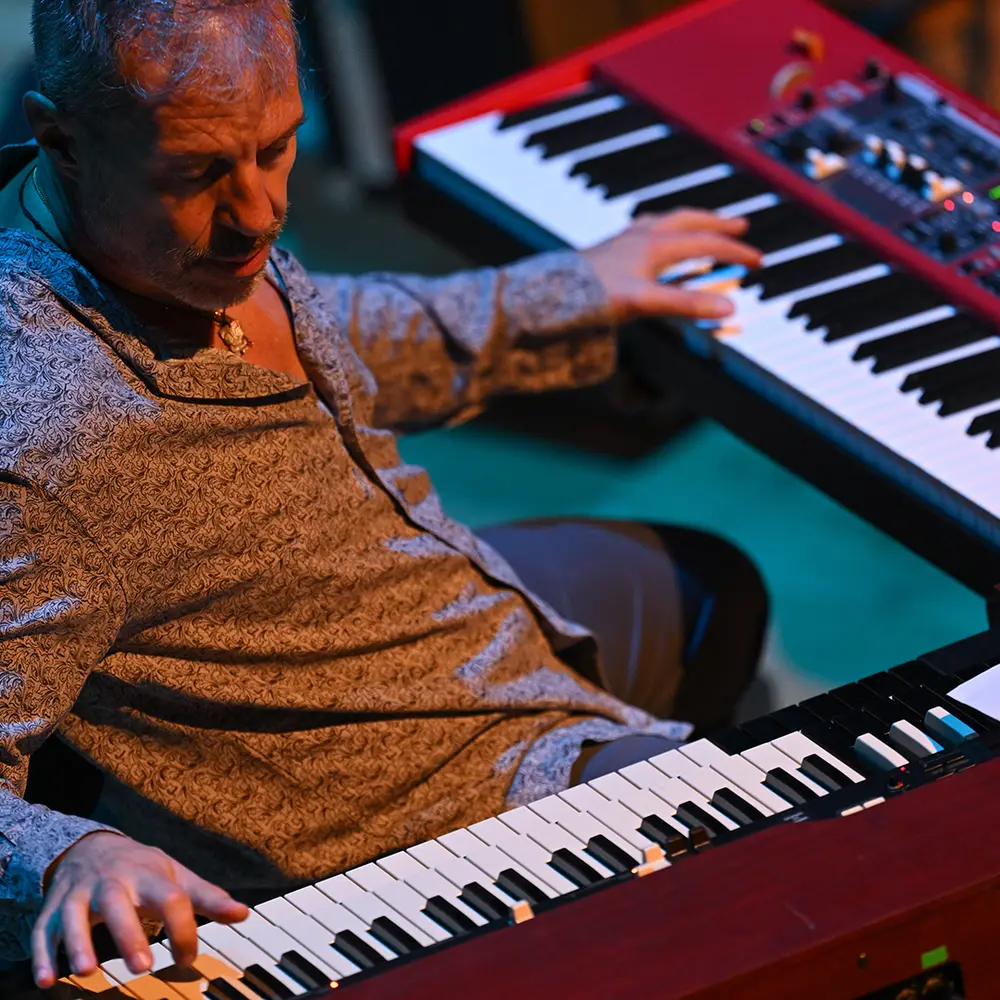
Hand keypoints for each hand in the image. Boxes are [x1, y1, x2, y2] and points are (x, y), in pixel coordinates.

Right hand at [32, 831, 248, 988]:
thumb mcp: (176, 877)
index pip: (169, 898)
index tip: (188, 958)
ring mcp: (80, 894)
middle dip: (128, 933)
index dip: (183, 928)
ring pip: (75, 915)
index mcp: (148, 875)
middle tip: (142, 965)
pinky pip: (43, 930)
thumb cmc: (142, 869)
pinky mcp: (53, 908)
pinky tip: (46, 979)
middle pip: (118, 902)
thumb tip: (243, 913)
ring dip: (79, 942)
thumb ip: (207, 897)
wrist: (92, 846)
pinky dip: (43, 954)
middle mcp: (113, 882)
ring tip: (88, 972)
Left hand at [581, 209, 762, 322]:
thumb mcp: (645, 302)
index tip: (757, 262)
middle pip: (688, 221)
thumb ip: (686, 304)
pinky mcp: (607, 251)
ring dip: (688, 223)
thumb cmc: (592, 297)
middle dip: (716, 224)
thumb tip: (730, 308)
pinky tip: (652, 244)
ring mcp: (623, 241)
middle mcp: (640, 236)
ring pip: (664, 222)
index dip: (734, 253)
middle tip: (740, 226)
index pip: (706, 243)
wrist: (547, 296)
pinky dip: (660, 233)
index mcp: (654, 245)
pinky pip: (643, 233)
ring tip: (701, 228)